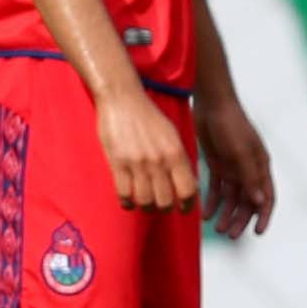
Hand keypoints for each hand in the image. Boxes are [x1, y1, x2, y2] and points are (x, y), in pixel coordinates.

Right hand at [99, 88, 197, 212]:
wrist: (122, 99)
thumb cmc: (149, 116)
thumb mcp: (172, 135)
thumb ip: (180, 158)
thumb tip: (188, 182)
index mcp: (176, 153)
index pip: (187, 190)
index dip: (187, 205)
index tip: (183, 209)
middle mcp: (158, 161)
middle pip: (165, 201)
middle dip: (165, 208)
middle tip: (162, 206)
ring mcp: (137, 164)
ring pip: (145, 201)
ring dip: (146, 207)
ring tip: (146, 204)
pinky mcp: (117, 164)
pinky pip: (124, 194)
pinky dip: (127, 202)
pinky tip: (129, 200)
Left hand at [196, 88, 277, 239]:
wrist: (211, 104)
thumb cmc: (231, 125)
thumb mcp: (241, 152)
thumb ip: (250, 177)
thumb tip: (260, 203)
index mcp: (261, 166)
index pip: (267, 197)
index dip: (264, 216)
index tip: (257, 233)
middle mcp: (249, 170)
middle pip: (248, 202)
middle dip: (241, 220)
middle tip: (230, 235)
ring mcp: (233, 168)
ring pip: (232, 199)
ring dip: (227, 214)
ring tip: (217, 229)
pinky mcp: (218, 165)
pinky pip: (217, 189)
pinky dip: (213, 203)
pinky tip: (206, 215)